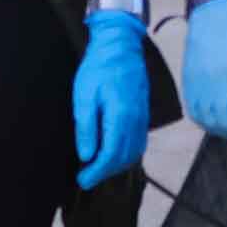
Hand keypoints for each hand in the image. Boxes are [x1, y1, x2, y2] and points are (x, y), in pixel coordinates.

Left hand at [72, 9, 156, 188]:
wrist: (120, 46)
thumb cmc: (99, 68)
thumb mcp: (84, 96)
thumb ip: (86, 127)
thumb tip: (87, 155)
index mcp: (120, 116)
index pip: (111, 154)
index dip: (96, 172)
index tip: (82, 180)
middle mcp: (136, 120)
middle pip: (124, 157)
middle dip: (105, 172)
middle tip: (86, 178)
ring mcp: (142, 117)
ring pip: (134, 152)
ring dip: (117, 165)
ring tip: (98, 169)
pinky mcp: (143, 113)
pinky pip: (139, 141)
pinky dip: (127, 154)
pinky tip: (114, 153)